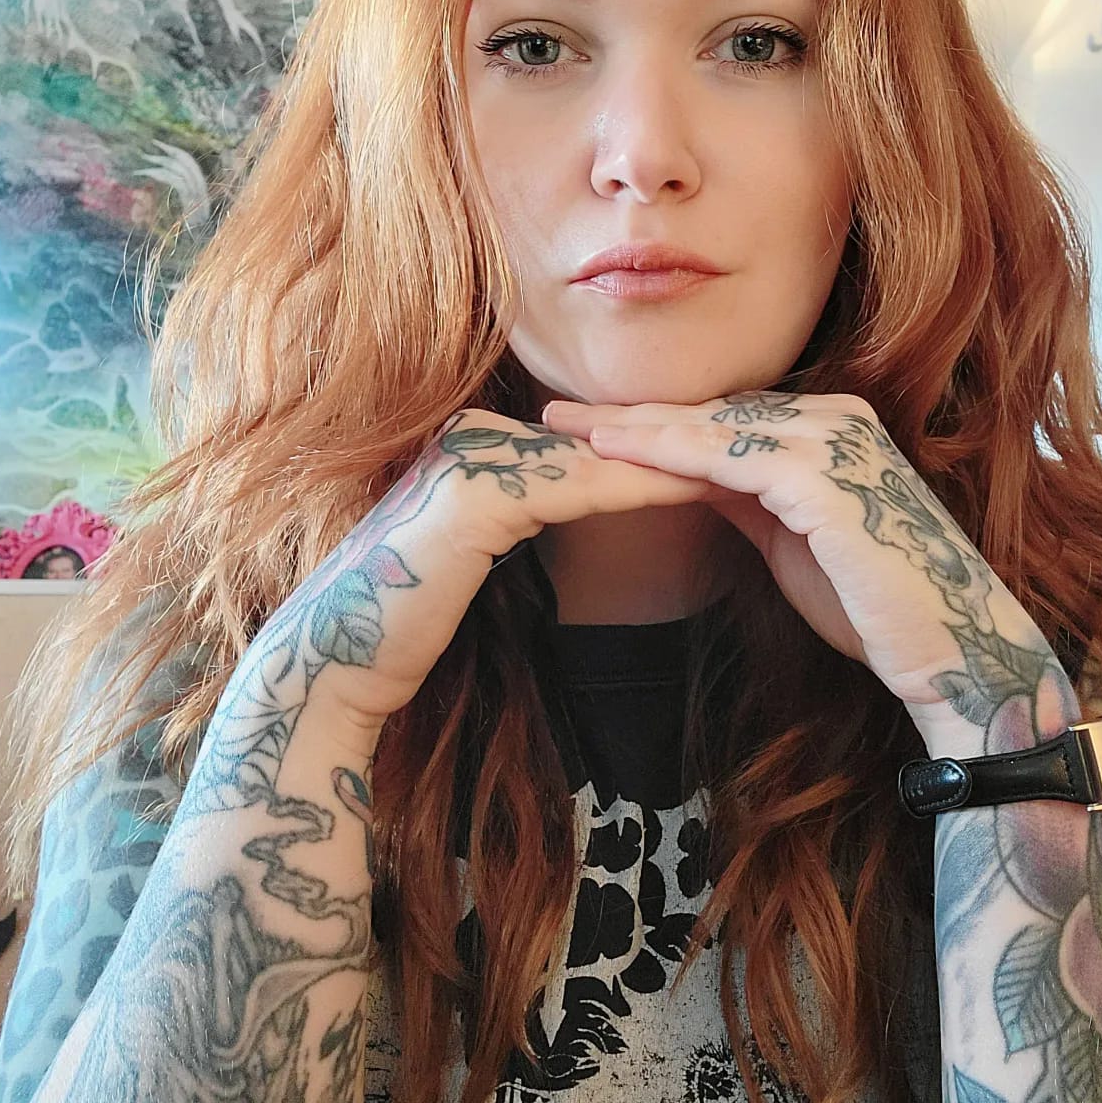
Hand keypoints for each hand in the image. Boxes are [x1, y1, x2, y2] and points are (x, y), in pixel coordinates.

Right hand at [252, 409, 712, 741]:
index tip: (738, 452)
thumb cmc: (406, 630)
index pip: (596, 441)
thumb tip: (579, 506)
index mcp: (481, 448)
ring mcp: (474, 456)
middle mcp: (476, 435)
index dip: (667, 445)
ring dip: (681, 454)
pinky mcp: (478, 493)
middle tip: (769, 434)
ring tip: (757, 455)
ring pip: (606, 453)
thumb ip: (523, 522)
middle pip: (607, 435)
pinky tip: (708, 484)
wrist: (332, 668)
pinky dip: (649, 484)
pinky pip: (585, 485)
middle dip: (686, 438)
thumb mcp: (480, 562)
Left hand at [542, 390, 1073, 743]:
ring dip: (632, 429)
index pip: (723, 417)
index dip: (652, 421)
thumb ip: (749, 498)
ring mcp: (833, 443)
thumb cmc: (876, 606)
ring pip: (709, 428)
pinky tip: (613, 457)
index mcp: (829, 431)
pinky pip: (724, 460)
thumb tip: (690, 476)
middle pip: (709, 412)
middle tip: (552, 414)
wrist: (949, 650)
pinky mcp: (824, 479)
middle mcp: (834, 420)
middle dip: (627, 415)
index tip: (586, 426)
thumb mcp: (793, 540)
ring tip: (565, 430)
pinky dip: (665, 456)